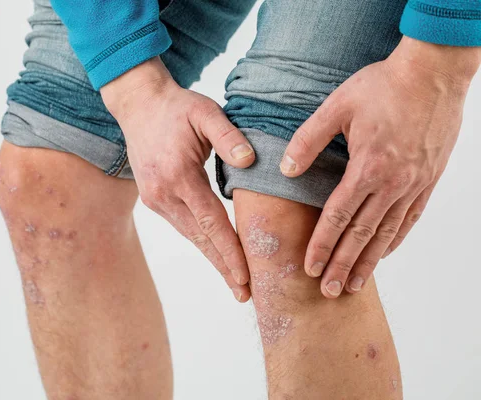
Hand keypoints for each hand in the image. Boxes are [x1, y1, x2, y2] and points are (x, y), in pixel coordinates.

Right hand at [101, 58, 255, 301]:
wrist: (139, 106)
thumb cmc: (177, 108)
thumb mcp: (205, 112)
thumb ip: (228, 136)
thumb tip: (250, 161)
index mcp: (179, 175)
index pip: (211, 222)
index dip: (230, 251)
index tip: (245, 277)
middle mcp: (164, 194)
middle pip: (200, 239)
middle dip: (224, 268)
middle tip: (246, 296)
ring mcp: (156, 199)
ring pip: (191, 236)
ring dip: (213, 259)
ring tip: (235, 284)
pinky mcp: (154, 199)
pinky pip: (182, 226)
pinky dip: (201, 243)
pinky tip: (215, 255)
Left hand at [280, 37, 480, 297]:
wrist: (434, 72)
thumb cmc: (384, 85)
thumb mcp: (337, 105)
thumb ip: (309, 139)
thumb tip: (287, 169)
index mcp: (367, 166)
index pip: (338, 217)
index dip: (322, 245)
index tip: (311, 268)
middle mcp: (392, 182)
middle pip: (362, 234)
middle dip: (343, 265)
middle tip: (329, 292)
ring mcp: (414, 183)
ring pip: (387, 232)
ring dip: (369, 261)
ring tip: (355, 284)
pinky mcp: (428, 179)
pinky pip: (410, 218)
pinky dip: (395, 240)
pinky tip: (384, 254)